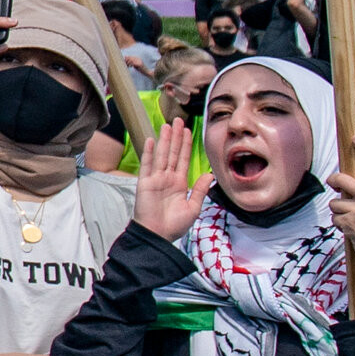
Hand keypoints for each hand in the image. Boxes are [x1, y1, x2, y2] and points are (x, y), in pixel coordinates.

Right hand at [132, 110, 199, 239]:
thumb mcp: (194, 208)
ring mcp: (156, 179)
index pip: (183, 159)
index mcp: (180, 183)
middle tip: (178, 120)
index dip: (186, 145)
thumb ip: (200, 190)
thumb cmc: (174, 225)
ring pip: (161, 155)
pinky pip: (147, 165)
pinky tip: (151, 140)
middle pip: (172, 153)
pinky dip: (149, 153)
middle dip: (176, 136)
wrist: (158, 235)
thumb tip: (210, 175)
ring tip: (167, 125)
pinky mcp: (145, 183)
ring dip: (164, 140)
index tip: (188, 131)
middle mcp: (168, 178)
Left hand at [327, 132, 354, 277]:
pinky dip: (339, 223)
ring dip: (339, 210)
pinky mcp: (350, 224)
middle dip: (334, 180)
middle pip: (343, 180)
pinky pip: (335, 217)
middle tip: (333, 183)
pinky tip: (352, 231)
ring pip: (336, 202)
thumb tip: (352, 184)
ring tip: (354, 221)